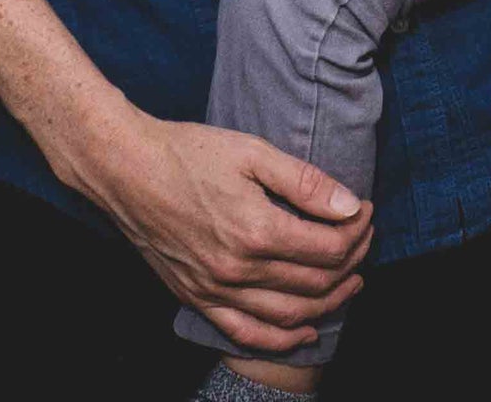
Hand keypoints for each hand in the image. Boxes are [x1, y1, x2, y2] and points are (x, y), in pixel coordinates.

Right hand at [79, 113, 373, 355]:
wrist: (126, 169)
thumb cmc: (188, 153)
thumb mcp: (253, 152)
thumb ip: (305, 182)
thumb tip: (350, 205)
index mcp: (257, 230)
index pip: (329, 247)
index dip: (356, 232)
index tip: (365, 211)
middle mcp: (238, 269)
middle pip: (315, 282)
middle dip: (351, 261)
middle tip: (363, 239)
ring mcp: (215, 290)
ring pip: (289, 314)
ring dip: (329, 302)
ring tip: (352, 283)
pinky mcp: (197, 298)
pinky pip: (247, 334)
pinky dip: (282, 339)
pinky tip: (306, 331)